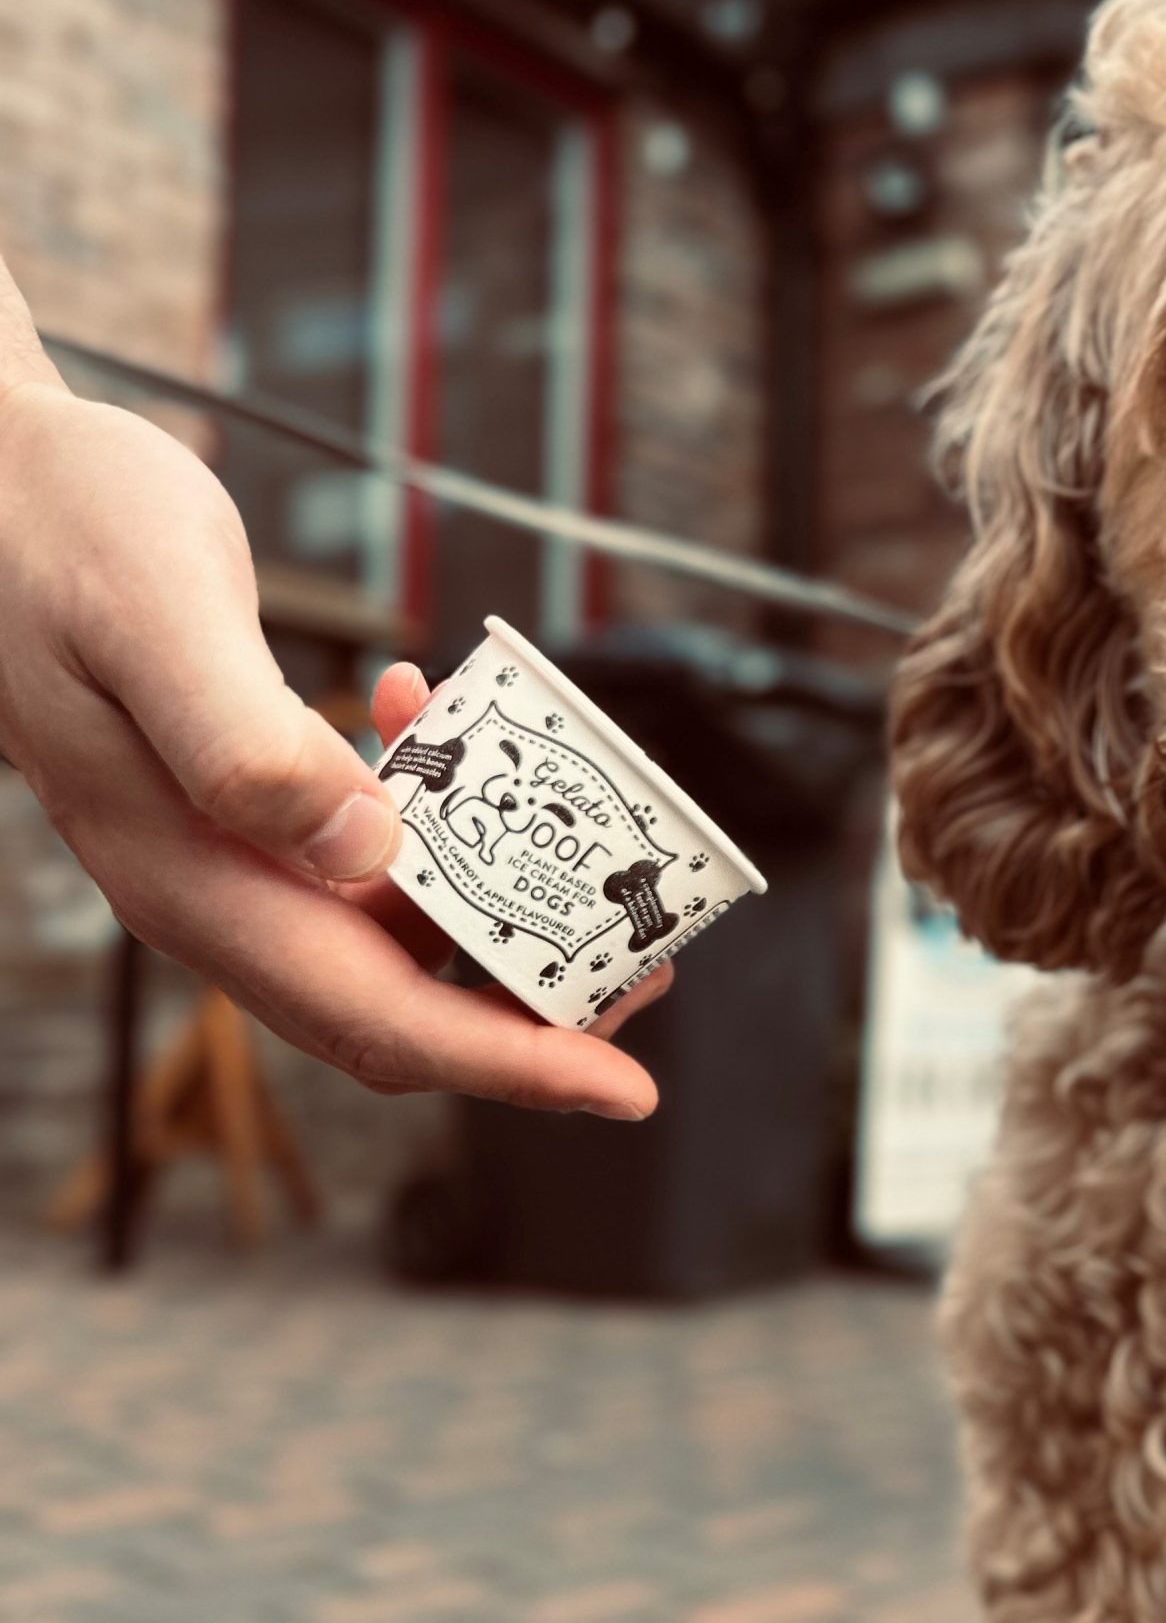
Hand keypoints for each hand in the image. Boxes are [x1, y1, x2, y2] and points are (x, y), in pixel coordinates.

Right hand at [0, 359, 665, 1115]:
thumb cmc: (56, 533)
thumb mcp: (154, 618)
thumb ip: (246, 742)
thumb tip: (364, 848)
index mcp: (196, 884)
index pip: (376, 1021)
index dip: (511, 1065)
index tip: (625, 1089)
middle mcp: (218, 895)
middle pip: (401, 1009)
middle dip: (534, 1010)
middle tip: (649, 957)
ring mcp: (232, 859)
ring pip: (394, 939)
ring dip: (501, 914)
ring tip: (600, 862)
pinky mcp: (249, 810)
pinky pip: (366, 852)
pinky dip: (434, 812)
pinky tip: (434, 714)